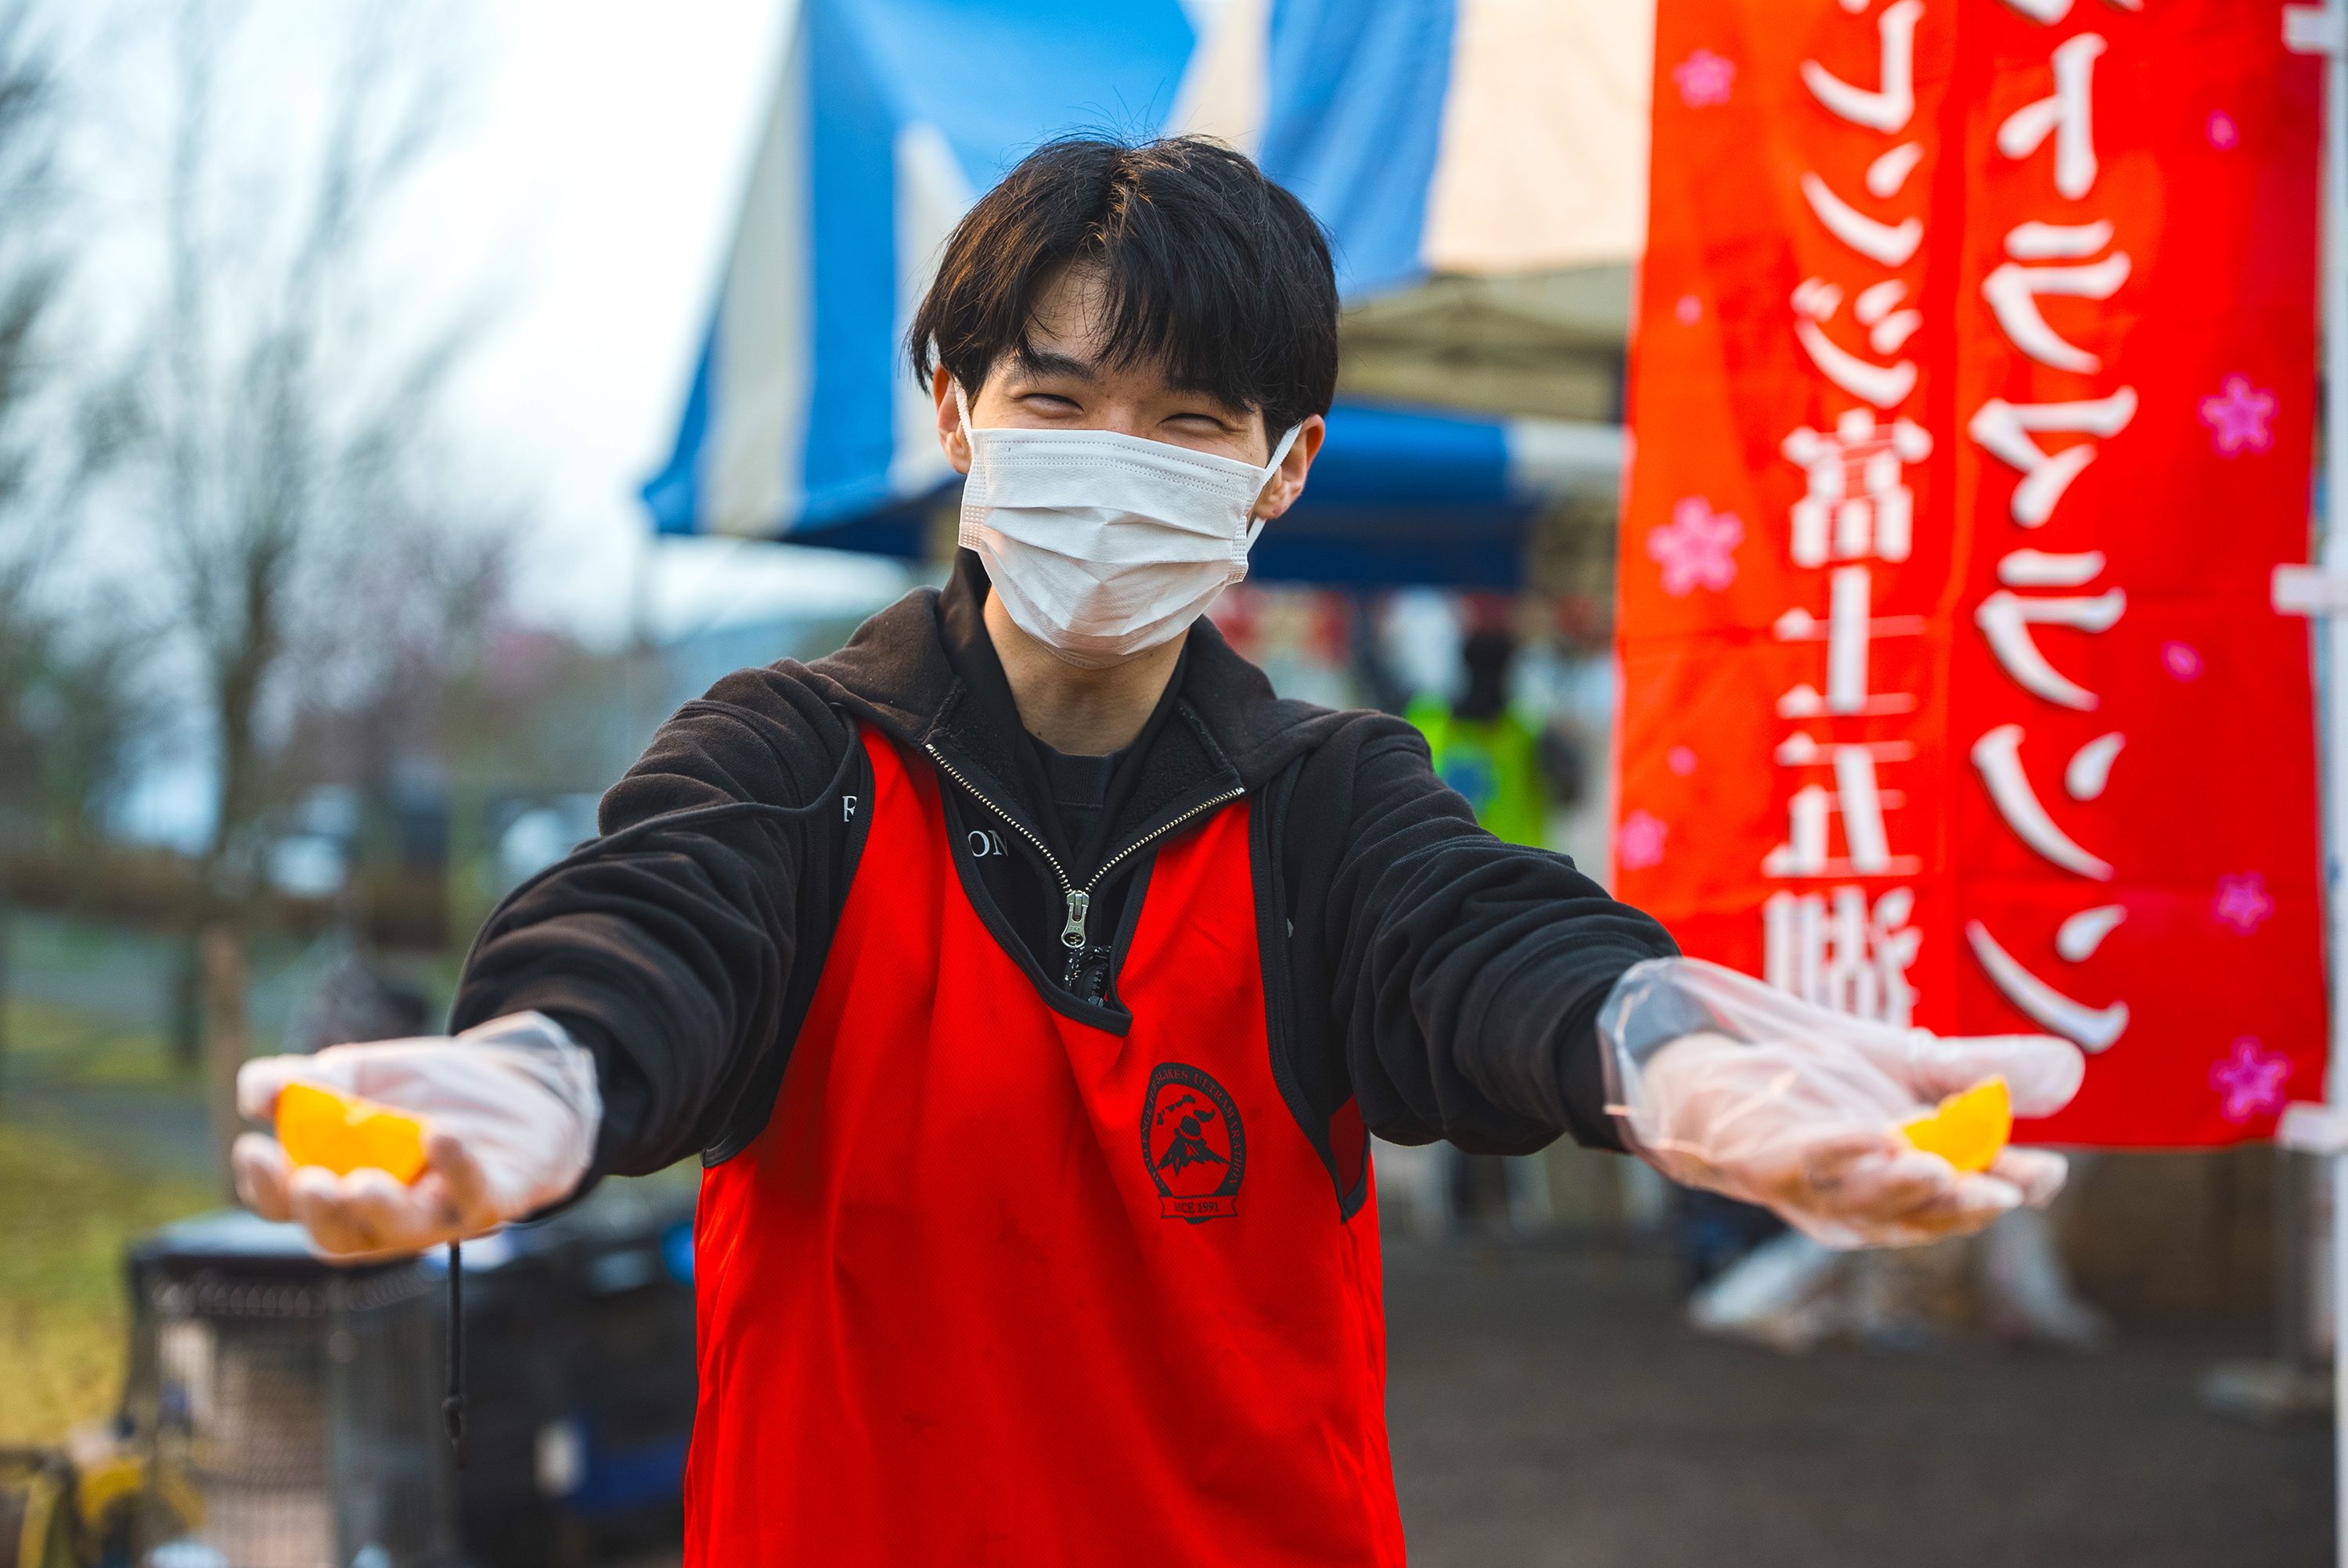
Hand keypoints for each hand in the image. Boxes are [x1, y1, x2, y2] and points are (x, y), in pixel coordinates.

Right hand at [233, 1012, 600, 1259]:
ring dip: (381, 1211)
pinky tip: (439, 1135)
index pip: (287, 1205)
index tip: (253, 1148)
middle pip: (338, 1237)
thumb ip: (306, 1082)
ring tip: (365, 1183)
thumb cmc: (426, 1090)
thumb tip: (254, 1091)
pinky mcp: (493, 1201)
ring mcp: (438, 1214)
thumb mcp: (361, 1073)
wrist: (516, 1081)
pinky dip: (456, 1168)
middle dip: (320, 1214)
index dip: (264, 1187)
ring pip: (402, 1232)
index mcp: (339, 1187)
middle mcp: (383, 1216)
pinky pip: (474, 1198)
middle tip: (310, 1184)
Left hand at [1601, 959, 2082, 1248]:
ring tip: (1938, 1167)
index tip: (2043, 1176)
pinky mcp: (1770, 1167)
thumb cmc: (1826, 1078)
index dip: (2010, 1188)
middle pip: (1925, 1211)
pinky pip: (1808, 1166)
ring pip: (1869, 1202)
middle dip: (1961, 1204)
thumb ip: (1981, 1070)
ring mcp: (1820, 1189)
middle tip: (1998, 1193)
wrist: (1727, 1067)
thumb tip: (2069, 1071)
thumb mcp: (1910, 1064)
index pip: (1975, 1193)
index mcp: (1916, 1179)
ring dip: (1905, 1188)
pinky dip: (1840, 1152)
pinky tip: (1873, 1135)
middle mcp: (1873, 1197)